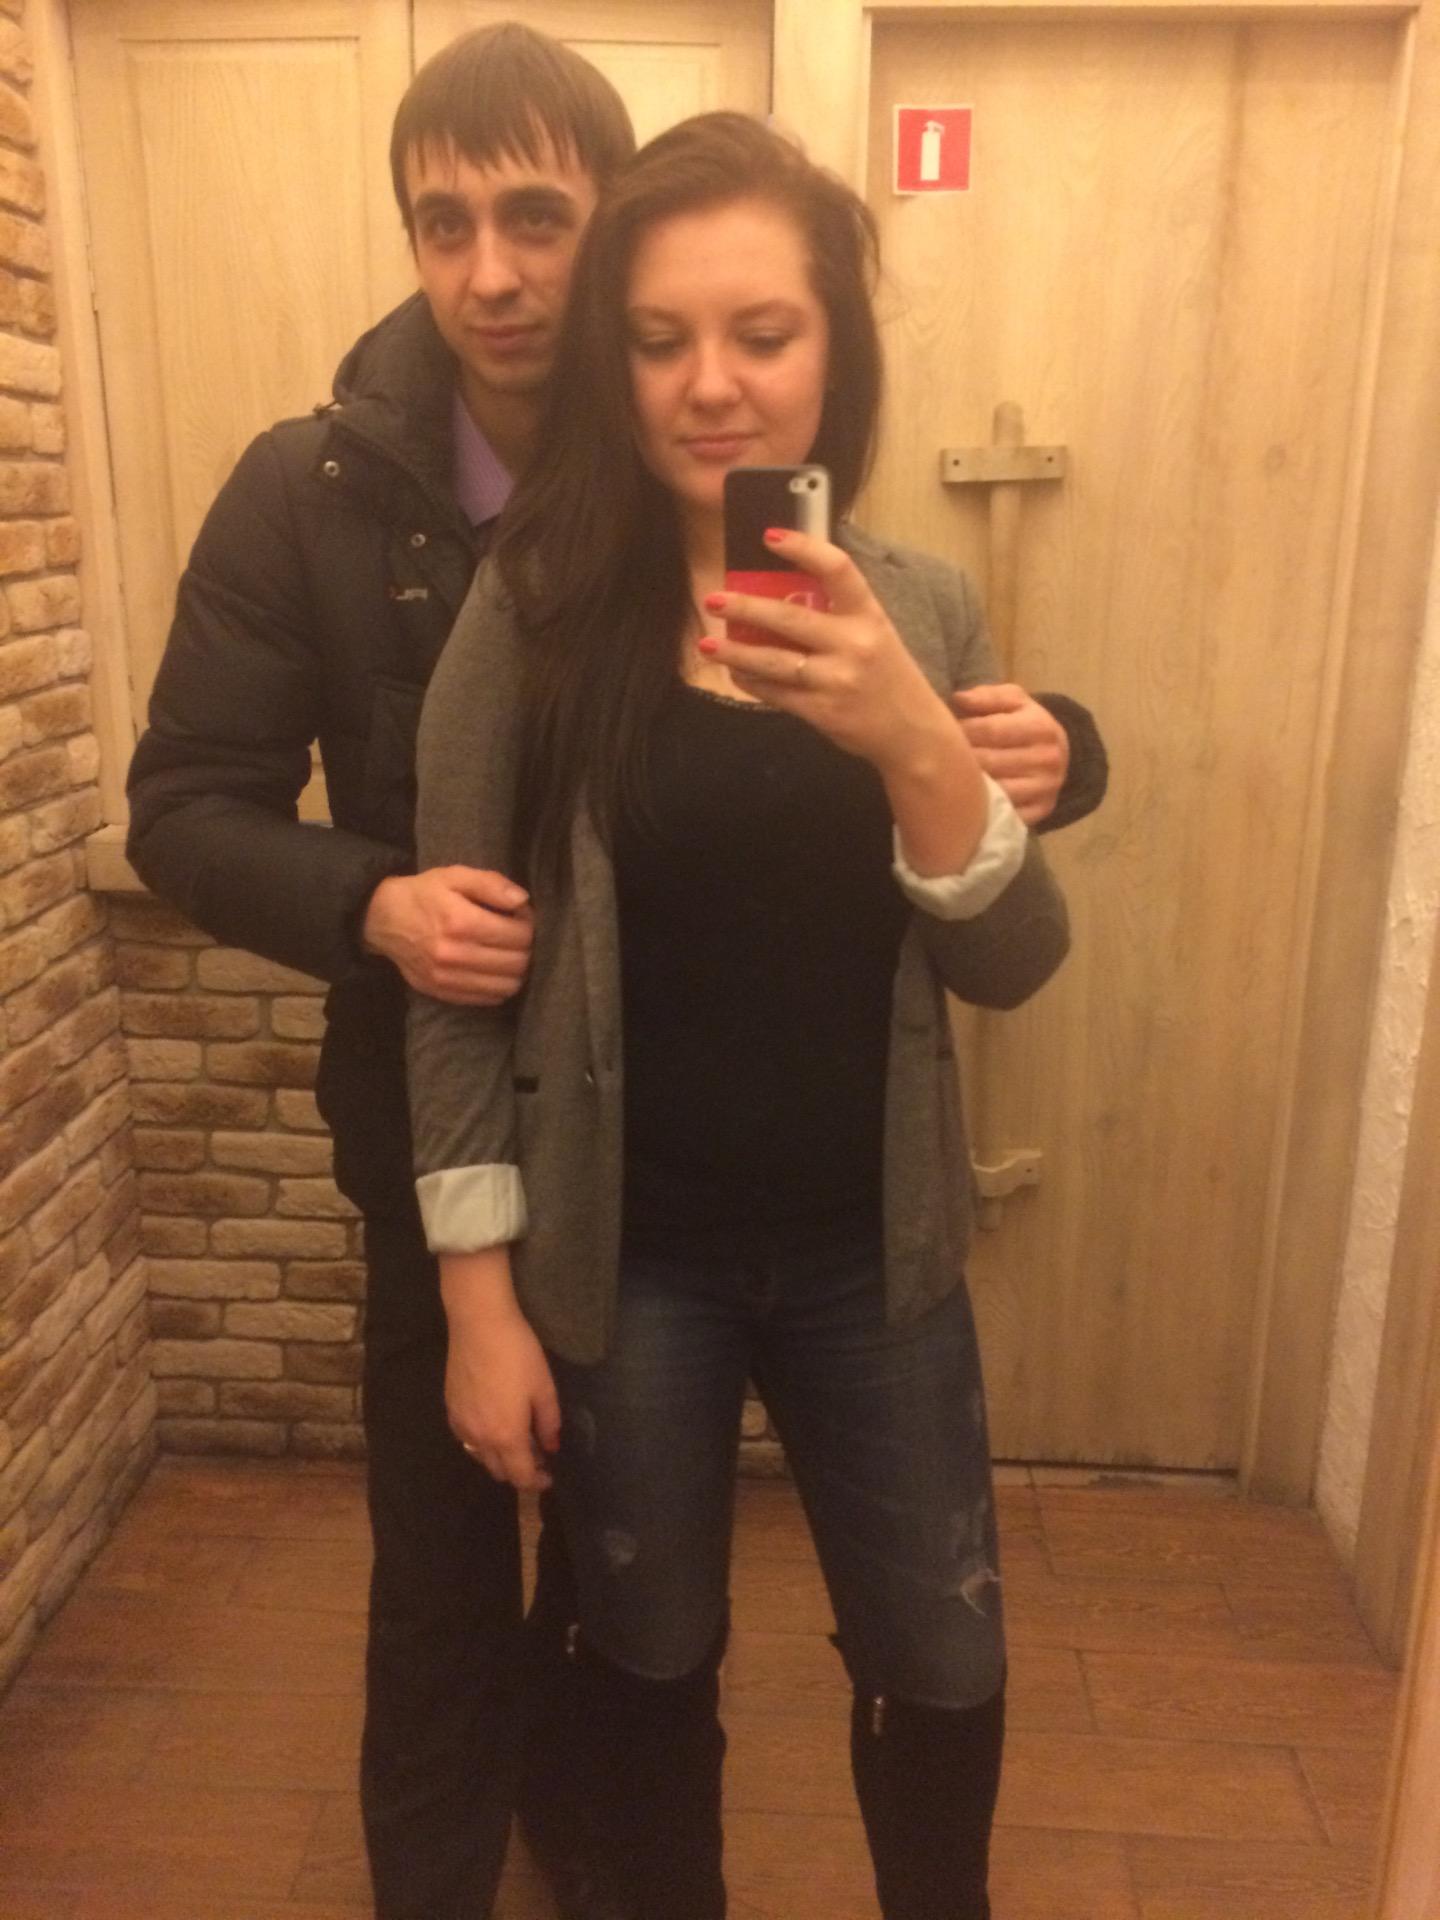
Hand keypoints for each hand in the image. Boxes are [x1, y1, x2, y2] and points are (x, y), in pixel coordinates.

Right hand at [363, 866, 532, 1003]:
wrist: (383, 919)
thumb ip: (490, 884)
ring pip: (507, 986)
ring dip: (516, 970)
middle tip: (517, 935)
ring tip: (508, 953)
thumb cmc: (423, 894)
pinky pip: (488, 999)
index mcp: (461, 922)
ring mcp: (448, 978)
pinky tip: (494, 969)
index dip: (528, 924)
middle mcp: (456, 955)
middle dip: (526, 948)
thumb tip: (522, 900)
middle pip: (517, 963)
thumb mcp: (455, 876)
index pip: (519, 936)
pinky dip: (499, 986)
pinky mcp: (442, 993)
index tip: (521, 917)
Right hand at [442, 1256, 560, 1491]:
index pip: (520, 1476)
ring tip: (515, 1440)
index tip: (549, 1476)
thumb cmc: (517, 1354)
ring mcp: (461, 1425)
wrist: (479, 1325)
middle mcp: (479, 1438)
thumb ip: (549, 1423)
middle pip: (498, 1472)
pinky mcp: (450, 1409)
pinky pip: (466, 1438)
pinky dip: (481, 1442)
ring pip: (480, 1457)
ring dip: (499, 1458)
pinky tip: (493, 1423)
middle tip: (537, 1456)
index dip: (537, 1482)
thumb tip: (551, 1447)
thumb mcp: (543, 1387)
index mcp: (506, 1436)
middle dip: (519, 1471)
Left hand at [700, 529, 954, 775]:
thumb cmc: (888, 676)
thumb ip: (837, 615)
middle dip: (746, 608)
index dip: (803, 548)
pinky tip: (734, 673)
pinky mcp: (823, 712)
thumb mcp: (875, 634)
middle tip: (714, 599)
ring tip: (707, 644)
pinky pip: (776, 693)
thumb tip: (778, 594)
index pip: (838, 569)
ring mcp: (837, 680)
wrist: (912, 732)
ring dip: (735, 653)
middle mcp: (854, 644)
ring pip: (774, 661)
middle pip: (791, 619)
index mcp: (870, 615)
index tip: (770, 537)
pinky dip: (751, 682)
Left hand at [953, 685, 1068, 824]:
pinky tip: (966, 800)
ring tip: (948, 777)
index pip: (989, 730)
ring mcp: (1045, 789)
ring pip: (995, 791)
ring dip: (967, 786)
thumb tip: (959, 699)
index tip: (940, 733)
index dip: (960, 731)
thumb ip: (988, 697)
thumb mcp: (1014, 701)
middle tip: (936, 757)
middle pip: (989, 762)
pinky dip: (982, 809)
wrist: (1056, 755)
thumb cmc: (1025, 723)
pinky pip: (1004, 814)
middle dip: (959, 759)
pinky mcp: (1041, 812)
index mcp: (1040, 727)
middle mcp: (1047, 759)